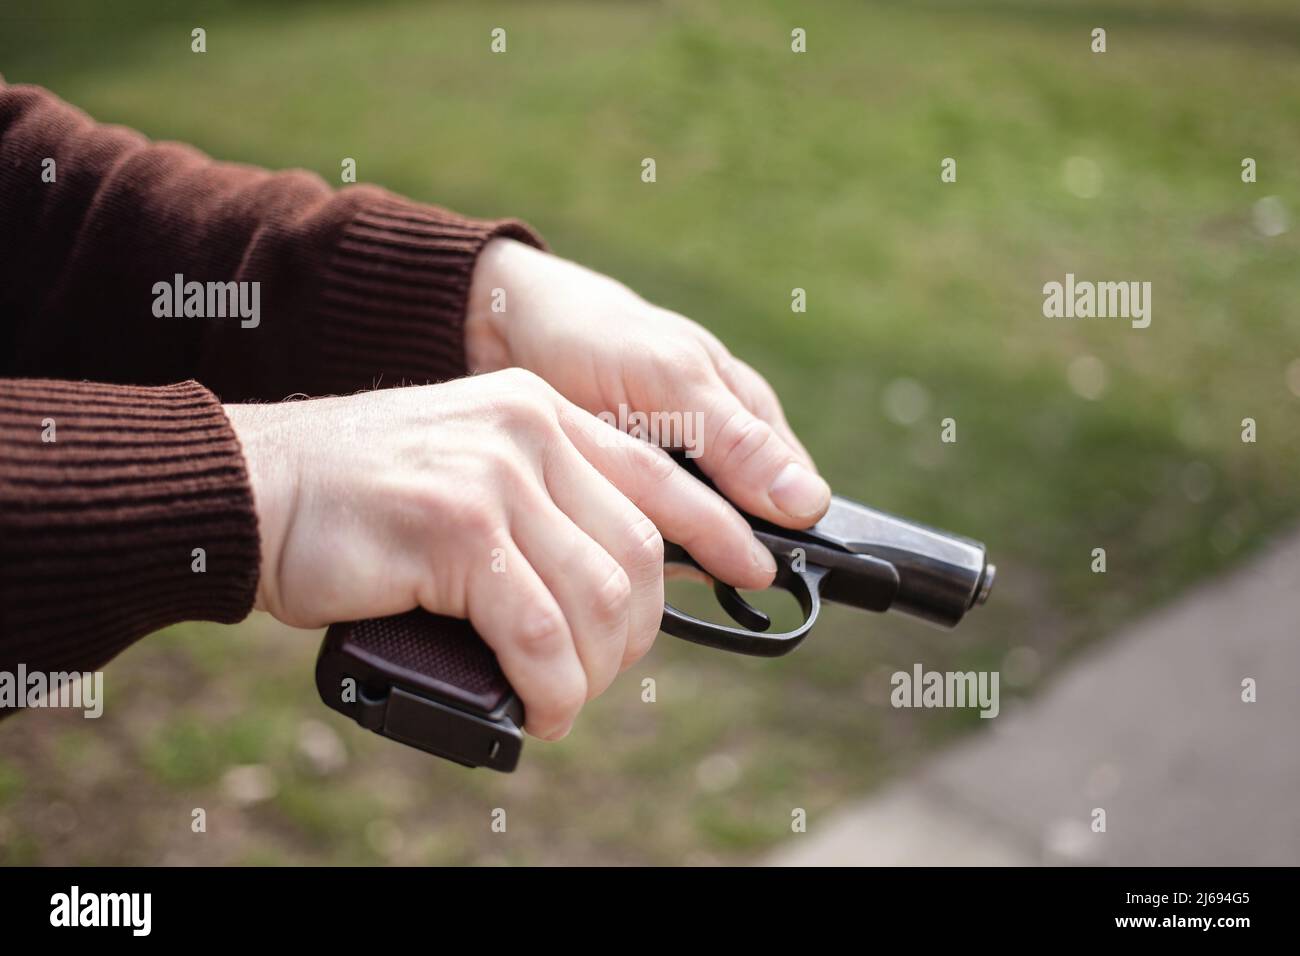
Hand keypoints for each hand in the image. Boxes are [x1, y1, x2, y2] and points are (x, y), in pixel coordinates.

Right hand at [224, 370, 775, 739]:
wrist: (250, 487)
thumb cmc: (355, 502)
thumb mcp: (468, 473)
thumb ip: (541, 507)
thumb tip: (612, 591)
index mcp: (541, 413)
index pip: (659, 473)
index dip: (717, 529)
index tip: (756, 570)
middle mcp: (529, 430)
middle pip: (639, 551)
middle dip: (638, 634)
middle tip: (602, 675)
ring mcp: (493, 475)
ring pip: (599, 596)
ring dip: (591, 672)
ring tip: (562, 703)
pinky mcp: (454, 527)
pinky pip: (539, 631)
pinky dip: (553, 686)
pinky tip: (542, 709)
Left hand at [466, 239, 830, 527]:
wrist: (508, 330)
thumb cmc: (596, 338)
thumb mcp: (670, 380)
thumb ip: (734, 441)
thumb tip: (811, 506)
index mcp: (751, 422)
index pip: (797, 508)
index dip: (781, 546)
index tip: (747, 568)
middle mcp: (720, 463)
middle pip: (744, 539)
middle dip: (714, 559)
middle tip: (667, 555)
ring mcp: (672, 490)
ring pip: (693, 552)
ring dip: (665, 562)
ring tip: (627, 555)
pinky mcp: (625, 509)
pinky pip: (644, 551)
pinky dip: (628, 555)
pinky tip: (604, 555)